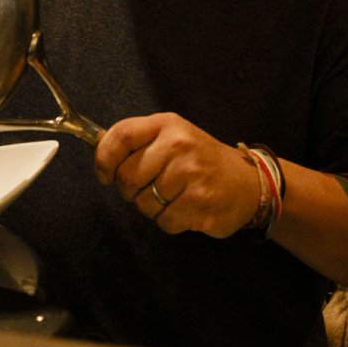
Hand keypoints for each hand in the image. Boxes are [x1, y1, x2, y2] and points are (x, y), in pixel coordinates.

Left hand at [95, 113, 259, 237]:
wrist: (247, 182)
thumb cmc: (200, 159)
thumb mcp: (172, 136)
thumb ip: (139, 142)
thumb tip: (100, 154)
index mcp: (167, 125)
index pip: (120, 136)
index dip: (104, 159)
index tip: (105, 175)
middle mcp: (178, 145)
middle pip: (127, 176)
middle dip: (130, 190)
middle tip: (148, 188)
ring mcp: (190, 174)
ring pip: (143, 203)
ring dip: (152, 207)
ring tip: (173, 196)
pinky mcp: (199, 203)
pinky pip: (164, 221)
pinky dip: (170, 221)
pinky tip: (186, 208)